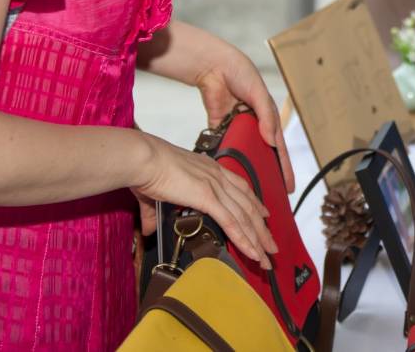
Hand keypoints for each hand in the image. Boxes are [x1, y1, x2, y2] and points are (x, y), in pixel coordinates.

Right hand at [134, 134, 277, 265]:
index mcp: (208, 169)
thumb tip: (149, 229)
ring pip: (245, 217)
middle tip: (272, 245)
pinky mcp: (208, 197)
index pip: (240, 188)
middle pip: (248, 205)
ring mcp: (215, 186)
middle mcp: (217, 176)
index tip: (264, 215)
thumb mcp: (153, 194)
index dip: (254, 203)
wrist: (143, 159)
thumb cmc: (145, 170)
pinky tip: (253, 253)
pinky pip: (232, 223)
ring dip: (258, 239)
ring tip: (267, 256)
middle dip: (262, 228)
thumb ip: (154, 214)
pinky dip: (245, 240)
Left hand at [193, 38, 295, 192]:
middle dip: (266, 175)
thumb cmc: (242, 74)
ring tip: (247, 191)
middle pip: (262, 156)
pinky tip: (225, 173)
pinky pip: (223, 147)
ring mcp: (237, 128)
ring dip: (245, 169)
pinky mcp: (219, 128)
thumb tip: (271, 140)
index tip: (288, 188)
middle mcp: (254, 126)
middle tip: (269, 197)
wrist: (215, 65)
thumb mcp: (258, 94)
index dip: (284, 169)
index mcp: (268, 118)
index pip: (278, 149)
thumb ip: (266, 117)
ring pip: (243, 155)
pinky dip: (225, 158)